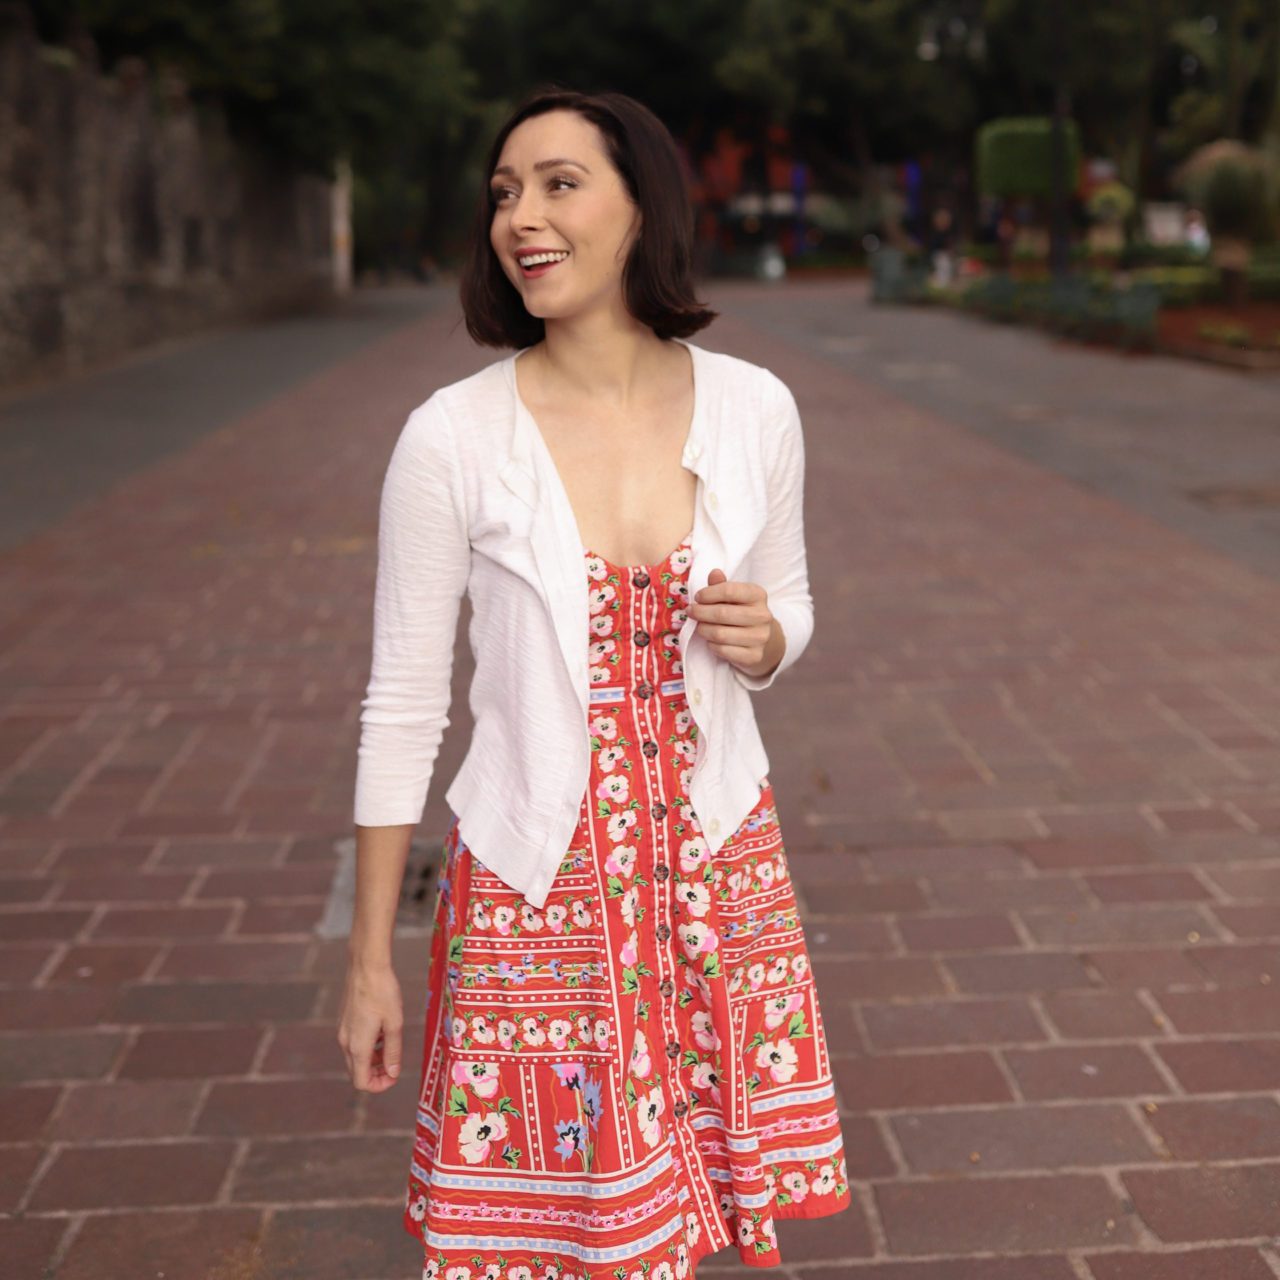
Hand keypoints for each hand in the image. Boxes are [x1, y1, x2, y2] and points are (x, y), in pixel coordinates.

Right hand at [337, 960, 403, 1091]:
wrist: (366, 966)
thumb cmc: (383, 992)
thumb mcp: (395, 1023)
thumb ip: (393, 1052)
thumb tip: (392, 1073)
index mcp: (357, 1046)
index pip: (362, 1082)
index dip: (379, 1086)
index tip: (395, 1076)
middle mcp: (345, 1042)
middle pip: (357, 1073)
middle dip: (376, 1074)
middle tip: (394, 1064)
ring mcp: (342, 1031)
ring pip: (355, 1058)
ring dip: (373, 1059)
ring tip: (391, 1044)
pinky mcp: (344, 1021)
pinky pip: (353, 1043)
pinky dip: (367, 1046)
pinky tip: (381, 1030)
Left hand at [688, 569, 784, 678]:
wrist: (762, 639)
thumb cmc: (741, 612)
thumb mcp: (734, 596)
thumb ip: (722, 585)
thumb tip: (714, 573)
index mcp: (758, 595)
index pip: (729, 591)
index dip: (708, 594)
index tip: (697, 597)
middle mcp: (763, 615)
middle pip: (722, 614)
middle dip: (701, 613)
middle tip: (691, 612)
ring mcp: (760, 638)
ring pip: (720, 634)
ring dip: (703, 630)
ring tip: (700, 627)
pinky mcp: (754, 656)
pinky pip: (723, 650)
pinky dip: (711, 645)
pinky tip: (711, 641)